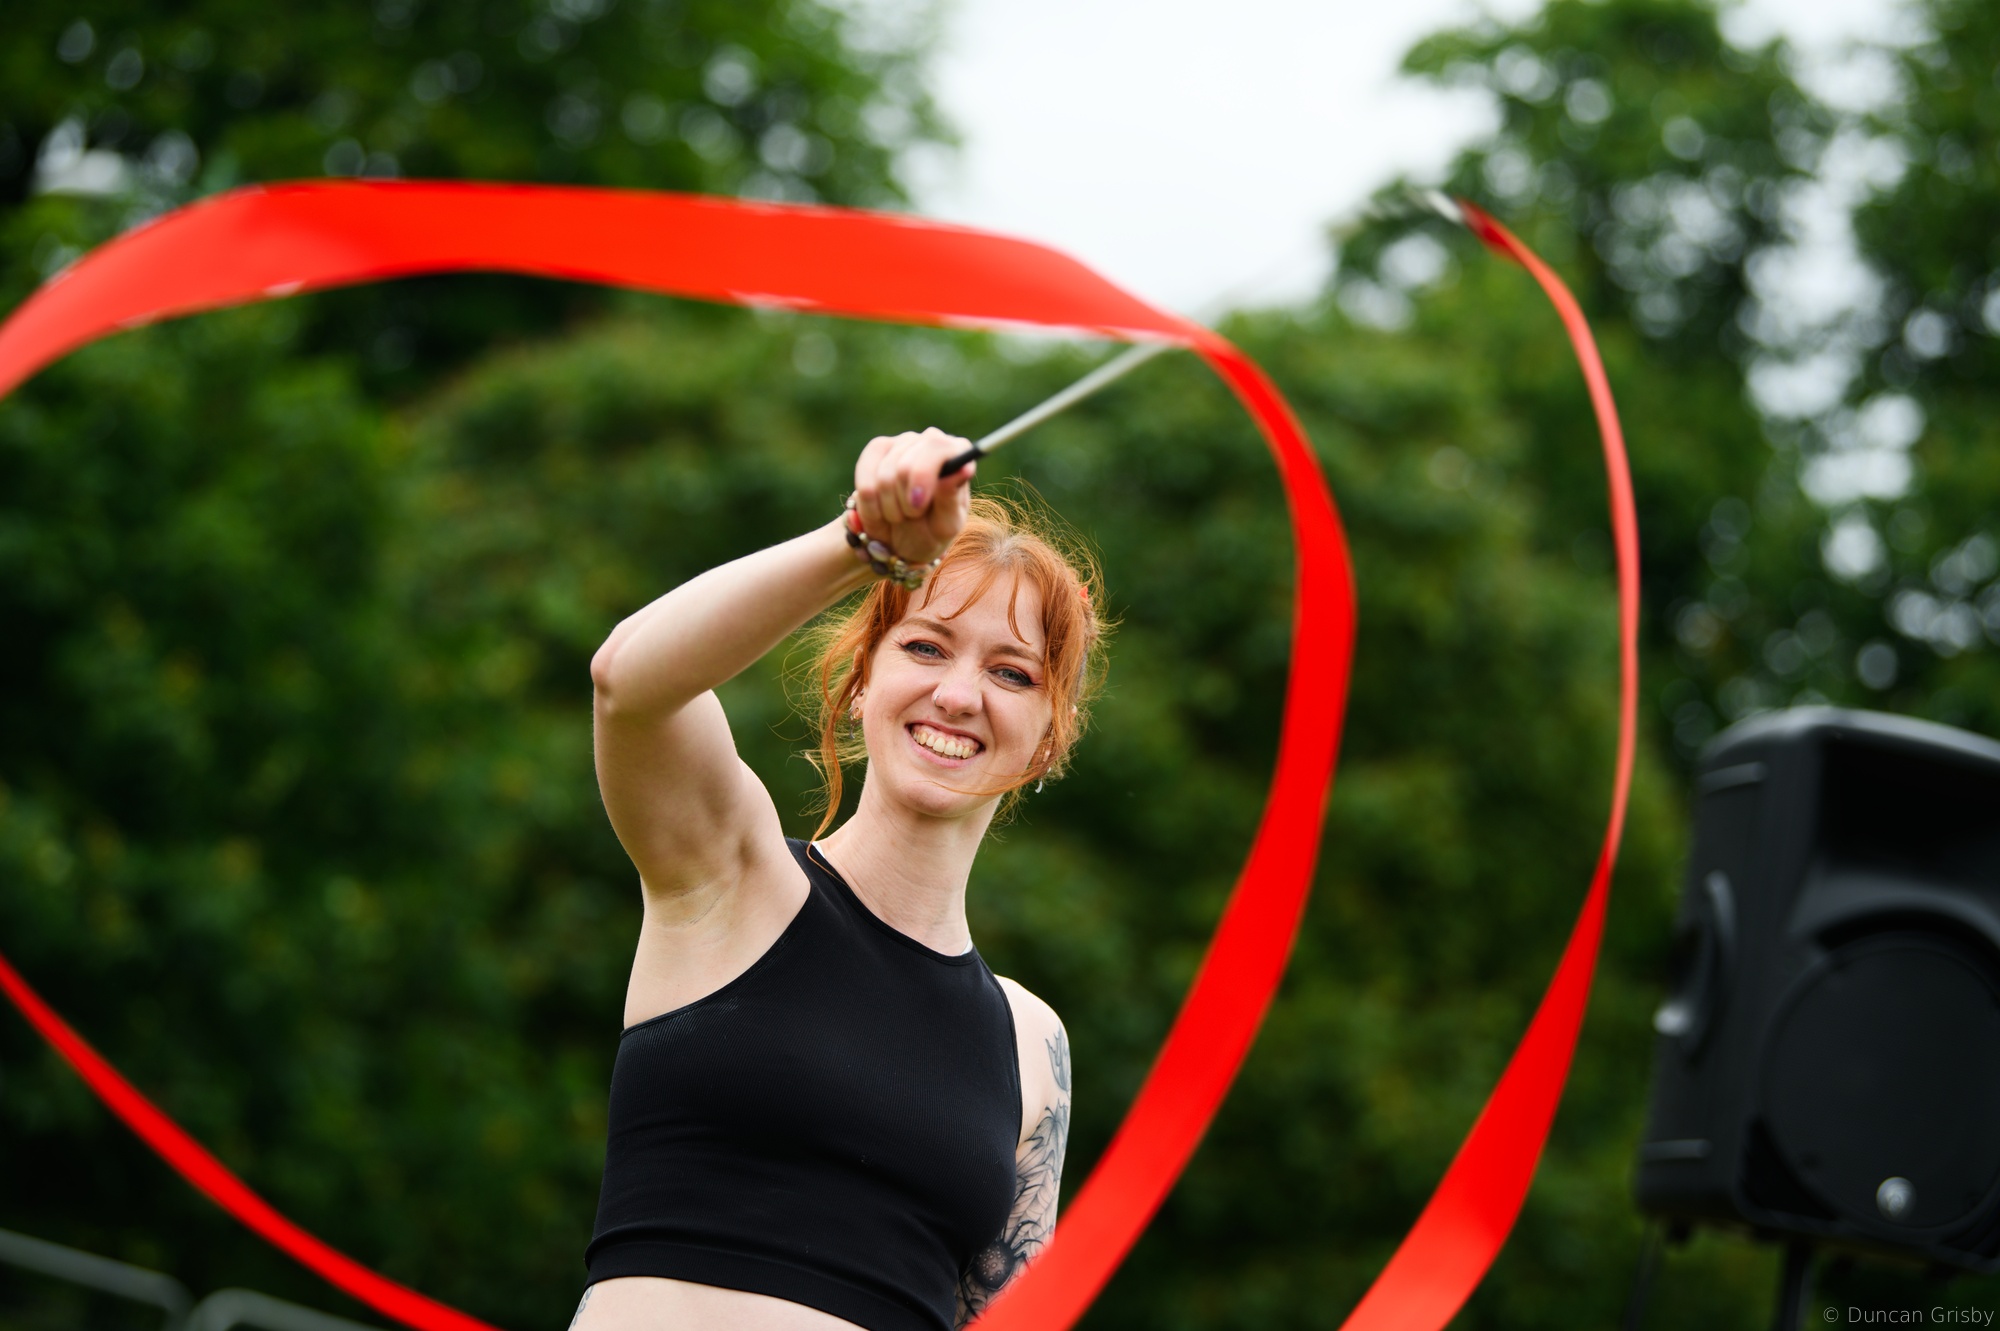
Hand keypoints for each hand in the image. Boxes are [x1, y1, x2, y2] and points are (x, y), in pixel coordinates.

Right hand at [851, 427, 975, 565]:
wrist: (900, 538)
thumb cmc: (931, 530)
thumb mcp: (945, 523)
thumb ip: (952, 497)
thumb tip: (964, 468)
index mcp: (957, 454)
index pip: (939, 448)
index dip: (922, 476)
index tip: (917, 507)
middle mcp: (932, 440)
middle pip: (906, 466)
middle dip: (905, 503)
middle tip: (912, 516)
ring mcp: (903, 442)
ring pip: (883, 476)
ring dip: (888, 508)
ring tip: (899, 516)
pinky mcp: (877, 449)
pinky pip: (864, 481)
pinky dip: (870, 506)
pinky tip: (880, 512)